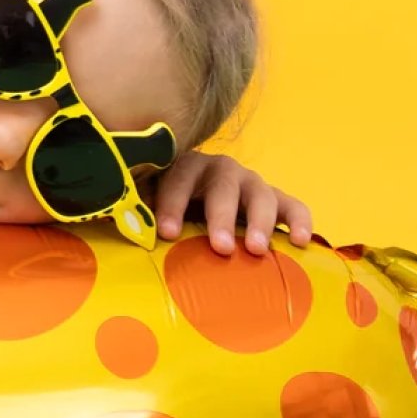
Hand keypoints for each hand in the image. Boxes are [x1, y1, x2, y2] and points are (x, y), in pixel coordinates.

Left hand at [149, 152, 312, 256]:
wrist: (199, 201)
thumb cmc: (169, 210)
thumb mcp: (148, 205)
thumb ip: (136, 212)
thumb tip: (116, 226)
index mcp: (185, 168)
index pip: (178, 178)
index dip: (172, 204)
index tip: (168, 233)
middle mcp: (220, 170)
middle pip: (223, 187)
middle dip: (220, 217)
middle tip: (220, 247)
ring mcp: (250, 183)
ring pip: (260, 195)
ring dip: (260, 222)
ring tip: (257, 249)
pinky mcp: (276, 200)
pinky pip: (293, 207)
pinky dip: (299, 221)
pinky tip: (300, 242)